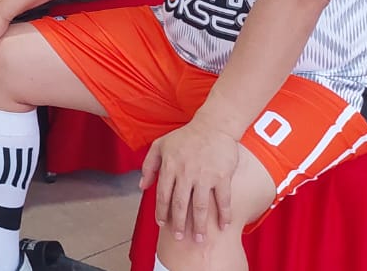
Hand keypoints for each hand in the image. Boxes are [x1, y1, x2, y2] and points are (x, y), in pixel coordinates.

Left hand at [140, 119, 240, 243]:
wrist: (213, 126)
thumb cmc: (185, 136)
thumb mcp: (160, 145)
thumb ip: (148, 165)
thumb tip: (142, 186)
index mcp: (170, 167)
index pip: (163, 195)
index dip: (161, 212)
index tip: (162, 225)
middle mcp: (186, 174)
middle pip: (180, 205)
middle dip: (178, 224)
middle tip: (178, 238)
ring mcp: (205, 176)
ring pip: (200, 207)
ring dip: (199, 225)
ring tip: (199, 239)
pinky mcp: (222, 177)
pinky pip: (223, 200)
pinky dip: (224, 214)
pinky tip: (224, 226)